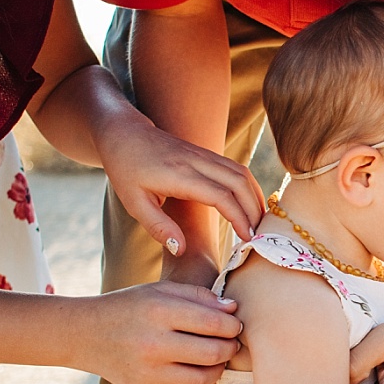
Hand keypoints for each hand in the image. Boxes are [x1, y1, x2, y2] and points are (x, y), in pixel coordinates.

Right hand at [83, 281, 240, 383]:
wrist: (87, 334)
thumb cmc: (131, 308)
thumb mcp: (161, 290)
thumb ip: (200, 296)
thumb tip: (234, 310)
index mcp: (160, 311)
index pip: (214, 322)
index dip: (233, 325)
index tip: (234, 326)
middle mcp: (153, 343)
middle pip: (212, 352)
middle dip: (230, 348)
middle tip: (231, 344)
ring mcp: (147, 372)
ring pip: (203, 379)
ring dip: (218, 370)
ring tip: (215, 360)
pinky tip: (197, 378)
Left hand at [97, 120, 265, 246]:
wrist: (125, 133)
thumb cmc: (126, 170)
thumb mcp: (133, 203)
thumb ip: (158, 227)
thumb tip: (181, 249)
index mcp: (180, 175)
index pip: (221, 196)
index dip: (238, 218)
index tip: (247, 239)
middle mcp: (197, 161)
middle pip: (239, 183)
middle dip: (254, 210)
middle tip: (259, 236)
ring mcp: (204, 154)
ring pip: (242, 173)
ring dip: (255, 198)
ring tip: (259, 223)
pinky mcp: (207, 153)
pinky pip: (237, 169)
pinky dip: (249, 188)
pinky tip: (250, 204)